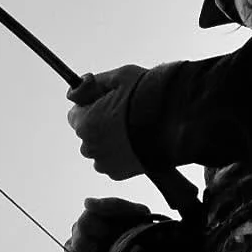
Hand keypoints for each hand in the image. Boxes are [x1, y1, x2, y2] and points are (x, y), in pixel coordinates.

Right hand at [62, 196, 155, 251]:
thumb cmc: (138, 233)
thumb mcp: (136, 213)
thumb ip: (112, 205)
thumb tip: (87, 203)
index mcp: (91, 216)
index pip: (84, 223)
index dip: (101, 232)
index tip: (115, 236)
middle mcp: (77, 232)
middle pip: (78, 243)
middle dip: (99, 250)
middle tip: (115, 251)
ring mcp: (71, 251)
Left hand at [66, 64, 150, 180]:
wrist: (176, 123)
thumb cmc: (147, 96)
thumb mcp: (119, 77)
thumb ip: (93, 83)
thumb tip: (75, 90)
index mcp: (85, 122)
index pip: (75, 114)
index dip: (90, 107)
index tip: (106, 102)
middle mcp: (89, 146)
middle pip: (87, 133)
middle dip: (99, 124)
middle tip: (124, 115)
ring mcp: (103, 162)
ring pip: (100, 149)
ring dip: (109, 141)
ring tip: (133, 130)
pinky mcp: (118, 174)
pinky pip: (112, 163)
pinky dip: (120, 155)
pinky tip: (136, 143)